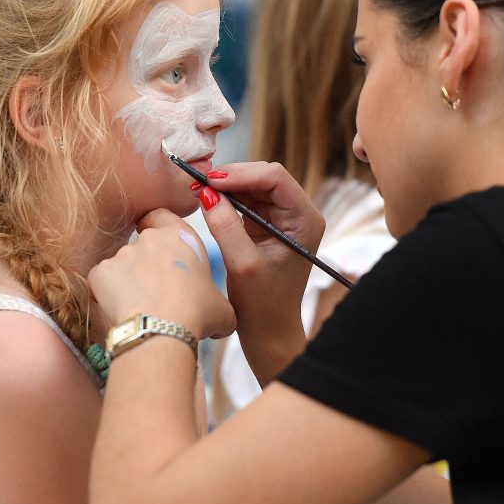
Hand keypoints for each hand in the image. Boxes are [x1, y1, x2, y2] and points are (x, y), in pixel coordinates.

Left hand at [89, 210, 234, 340]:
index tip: (164, 247)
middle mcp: (149, 239)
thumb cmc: (197, 314)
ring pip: (122, 264)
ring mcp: (122, 254)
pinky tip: (122, 311)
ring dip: (128, 281)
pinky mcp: (101, 272)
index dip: (160, 228)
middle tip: (157, 289)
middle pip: (142, 242)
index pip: (162, 215)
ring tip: (141, 307)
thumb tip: (220, 324)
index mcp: (180, 237)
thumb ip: (217, 305)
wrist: (162, 330)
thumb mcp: (222, 309)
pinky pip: (102, 281)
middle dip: (146, 262)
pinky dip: (108, 294)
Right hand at [196, 162, 323, 345]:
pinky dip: (227, 198)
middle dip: (232, 177)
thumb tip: (205, 192)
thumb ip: (225, 226)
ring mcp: (284, 218)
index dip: (241, 174)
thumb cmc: (262, 304)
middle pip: (265, 177)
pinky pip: (247, 201)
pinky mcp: (268, 225)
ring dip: (227, 186)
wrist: (269, 329)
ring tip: (199, 189)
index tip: (210, 180)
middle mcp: (299, 214)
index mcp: (305, 220)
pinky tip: (208, 200)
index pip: (275, 178)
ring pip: (253, 186)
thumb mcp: (242, 264)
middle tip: (198, 182)